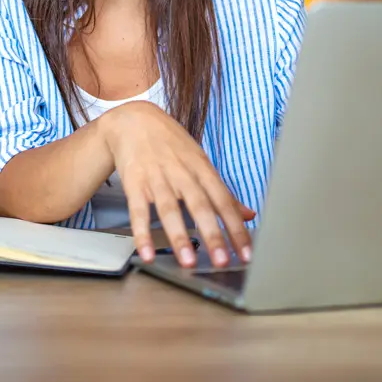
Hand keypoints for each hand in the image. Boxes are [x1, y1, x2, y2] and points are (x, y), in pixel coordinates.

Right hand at [100, 101, 255, 268]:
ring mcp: (157, 177)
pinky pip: (138, 210)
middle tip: (222, 261)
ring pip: (169, 209)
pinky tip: (147, 253)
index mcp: (201, 168)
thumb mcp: (199, 161)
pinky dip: (142, 233)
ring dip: (179, 236)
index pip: (223, 200)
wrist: (133, 119)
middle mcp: (181, 172)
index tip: (247, 253)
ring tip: (188, 262)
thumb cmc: (170, 143)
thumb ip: (221, 191)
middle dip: (212, 234)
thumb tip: (249, 214)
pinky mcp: (134, 182)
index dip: (236, 227)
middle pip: (200, 205)